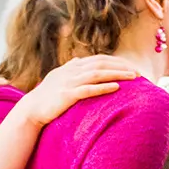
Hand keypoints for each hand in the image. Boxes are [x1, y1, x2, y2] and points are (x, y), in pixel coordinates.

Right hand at [18, 55, 137, 126]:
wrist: (31, 109)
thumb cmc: (46, 95)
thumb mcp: (57, 77)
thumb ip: (69, 68)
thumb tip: (78, 60)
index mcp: (71, 67)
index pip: (97, 59)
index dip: (115, 61)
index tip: (130, 66)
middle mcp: (70, 72)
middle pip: (100, 64)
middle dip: (120, 66)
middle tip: (137, 72)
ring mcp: (68, 83)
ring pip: (97, 74)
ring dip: (117, 74)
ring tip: (133, 77)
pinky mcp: (66, 95)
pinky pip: (88, 89)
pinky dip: (103, 87)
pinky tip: (117, 87)